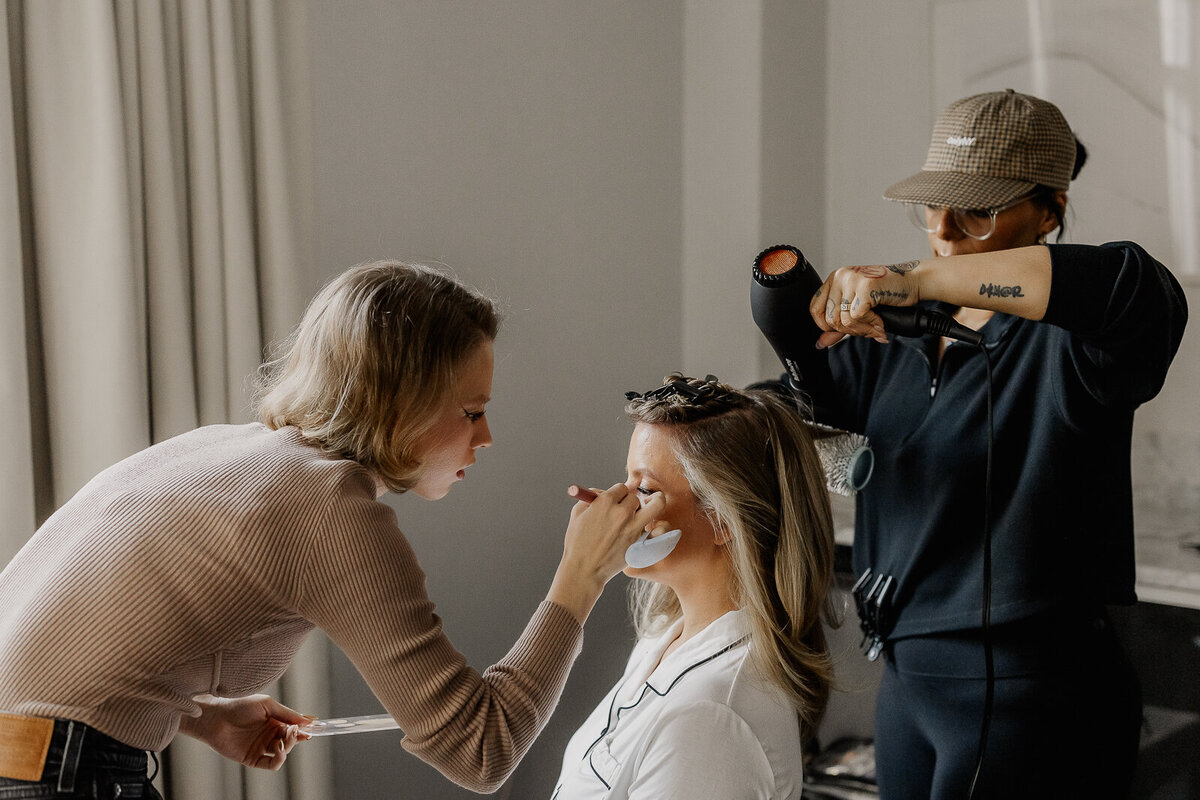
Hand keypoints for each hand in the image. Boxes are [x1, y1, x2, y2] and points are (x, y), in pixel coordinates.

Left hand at [182, 694, 312, 770]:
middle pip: (291, 740)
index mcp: (274, 721)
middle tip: (296, 730)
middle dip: (296, 736)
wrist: (215, 716)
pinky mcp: (253, 759)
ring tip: (284, 739)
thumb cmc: (239, 705)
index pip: (293, 727)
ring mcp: (261, 747)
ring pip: (283, 753)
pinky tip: (278, 748)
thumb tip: (307, 720)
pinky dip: (279, 759)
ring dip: (288, 747)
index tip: (313, 727)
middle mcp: (269, 735)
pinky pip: (271, 764)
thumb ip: (287, 713)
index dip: (303, 728)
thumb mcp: (267, 705)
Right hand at [549, 483, 664, 621]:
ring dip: (654, 504)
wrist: (584, 569)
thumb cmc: (577, 542)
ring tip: (656, 502)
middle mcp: (622, 512)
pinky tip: (658, 525)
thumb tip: (604, 492)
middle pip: (635, 498)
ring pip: (655, 506)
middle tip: (628, 510)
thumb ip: (592, 497)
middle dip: (631, 502)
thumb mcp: (577, 513)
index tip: (617, 500)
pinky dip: (658, 526)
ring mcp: (633, 527)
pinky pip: (657, 528)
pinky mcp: (640, 542)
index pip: (622, 488)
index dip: (619, 493)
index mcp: (605, 502)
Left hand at [810, 262, 919, 346]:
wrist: (914, 282)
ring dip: (862, 330)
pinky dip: (871, 325)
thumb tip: (820, 344)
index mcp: (835, 279)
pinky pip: (858, 317)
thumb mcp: (858, 309)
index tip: (842, 331)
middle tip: (866, 331)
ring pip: (844, 320)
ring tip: (875, 327)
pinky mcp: (865, 287)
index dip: (825, 326)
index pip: (815, 308)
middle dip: (849, 331)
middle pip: (830, 318)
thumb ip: (839, 325)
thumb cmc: (888, 294)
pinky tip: (881, 322)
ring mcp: (852, 280)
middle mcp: (841, 276)